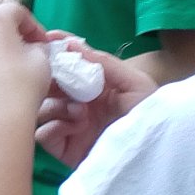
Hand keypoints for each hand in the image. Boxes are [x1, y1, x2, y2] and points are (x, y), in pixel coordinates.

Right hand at [34, 35, 158, 168]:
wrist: (152, 156)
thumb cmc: (150, 117)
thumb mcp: (135, 84)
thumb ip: (106, 64)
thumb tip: (72, 44)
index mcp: (95, 86)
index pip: (71, 63)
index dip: (58, 49)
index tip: (48, 39)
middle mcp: (79, 103)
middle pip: (49, 84)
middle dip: (49, 79)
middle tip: (56, 80)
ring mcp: (70, 125)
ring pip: (42, 107)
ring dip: (55, 105)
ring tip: (78, 111)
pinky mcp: (64, 148)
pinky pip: (42, 133)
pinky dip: (52, 127)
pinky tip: (73, 127)